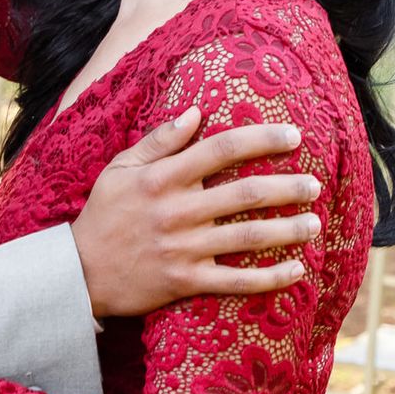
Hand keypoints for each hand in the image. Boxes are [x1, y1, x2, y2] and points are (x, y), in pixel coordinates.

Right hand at [70, 107, 320, 317]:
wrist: (80, 272)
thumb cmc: (104, 214)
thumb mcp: (121, 168)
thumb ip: (159, 140)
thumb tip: (196, 112)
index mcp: (162, 177)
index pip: (221, 149)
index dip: (262, 140)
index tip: (293, 136)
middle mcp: (177, 211)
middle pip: (245, 193)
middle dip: (287, 187)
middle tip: (314, 184)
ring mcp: (183, 248)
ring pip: (248, 236)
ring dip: (287, 229)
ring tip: (314, 222)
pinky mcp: (186, 281)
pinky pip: (236, 281)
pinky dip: (270, 277)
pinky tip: (297, 269)